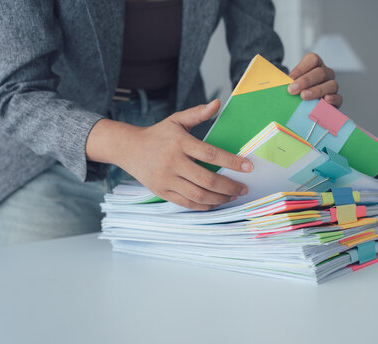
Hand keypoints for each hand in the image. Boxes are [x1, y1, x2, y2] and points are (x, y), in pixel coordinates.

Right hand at [86, 99, 252, 209]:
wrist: (129, 149)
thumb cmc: (158, 134)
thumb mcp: (177, 120)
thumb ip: (197, 113)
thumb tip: (217, 103)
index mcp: (179, 143)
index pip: (210, 154)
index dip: (231, 162)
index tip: (248, 167)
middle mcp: (172, 162)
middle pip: (207, 180)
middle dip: (230, 186)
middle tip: (243, 188)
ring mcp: (166, 179)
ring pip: (198, 195)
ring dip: (220, 198)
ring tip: (232, 196)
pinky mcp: (162, 192)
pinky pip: (187, 204)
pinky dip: (204, 206)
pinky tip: (215, 202)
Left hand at [287, 52, 342, 107]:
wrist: (305, 105)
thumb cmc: (298, 91)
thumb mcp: (292, 83)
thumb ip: (290, 81)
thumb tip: (283, 83)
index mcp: (316, 65)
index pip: (313, 59)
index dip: (301, 68)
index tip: (290, 78)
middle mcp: (326, 74)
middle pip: (321, 72)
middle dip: (305, 81)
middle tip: (293, 90)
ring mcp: (332, 86)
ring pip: (331, 85)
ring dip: (316, 90)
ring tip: (304, 96)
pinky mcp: (336, 100)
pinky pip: (339, 98)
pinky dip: (333, 99)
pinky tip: (325, 100)